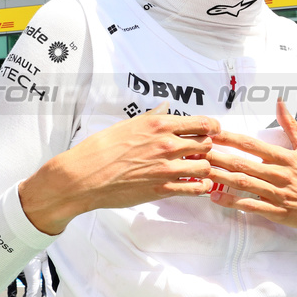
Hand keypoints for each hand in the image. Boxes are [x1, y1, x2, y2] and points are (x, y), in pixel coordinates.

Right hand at [20, 104, 217, 233]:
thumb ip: (152, 117)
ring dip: (202, 167)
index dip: (211, 127)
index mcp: (159, 125)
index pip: (201, 123)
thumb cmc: (100, 149)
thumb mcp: (127, 125)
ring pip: (204, 166)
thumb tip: (166, 106)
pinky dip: (199, 186)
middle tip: (198, 151)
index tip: (213, 130)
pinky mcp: (162, 189)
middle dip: (205, 147)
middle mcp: (166, 145)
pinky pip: (195, 188)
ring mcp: (166, 168)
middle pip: (206, 144)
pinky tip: (193, 184)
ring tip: (194, 168)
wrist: (83, 176)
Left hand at [205, 100, 296, 247]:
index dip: (229, 138)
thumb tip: (280, 102)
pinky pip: (251, 206)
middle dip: (216, 157)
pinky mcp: (277, 212)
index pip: (251, 144)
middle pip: (242, 164)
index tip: (210, 132)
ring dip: (219, 178)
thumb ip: (291, 125)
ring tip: (199, 172)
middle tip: (196, 152)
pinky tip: (215, 198)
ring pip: (243, 184)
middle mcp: (279, 174)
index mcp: (285, 157)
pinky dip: (232, 202)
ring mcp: (277, 194)